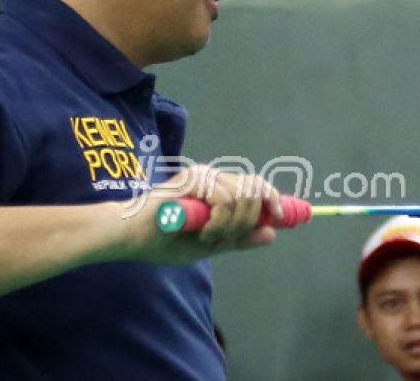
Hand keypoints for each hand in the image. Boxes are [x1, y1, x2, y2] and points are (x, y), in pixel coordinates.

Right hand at [133, 164, 283, 262]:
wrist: (131, 237)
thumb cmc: (164, 240)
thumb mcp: (210, 244)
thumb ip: (238, 238)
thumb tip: (271, 233)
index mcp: (217, 188)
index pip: (255, 187)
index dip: (275, 199)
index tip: (288, 217)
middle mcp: (212, 177)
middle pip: (255, 189)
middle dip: (250, 220)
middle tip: (226, 239)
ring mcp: (203, 175)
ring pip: (243, 196)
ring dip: (232, 226)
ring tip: (208, 237)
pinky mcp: (193, 179)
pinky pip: (225, 201)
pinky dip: (219, 223)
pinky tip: (202, 233)